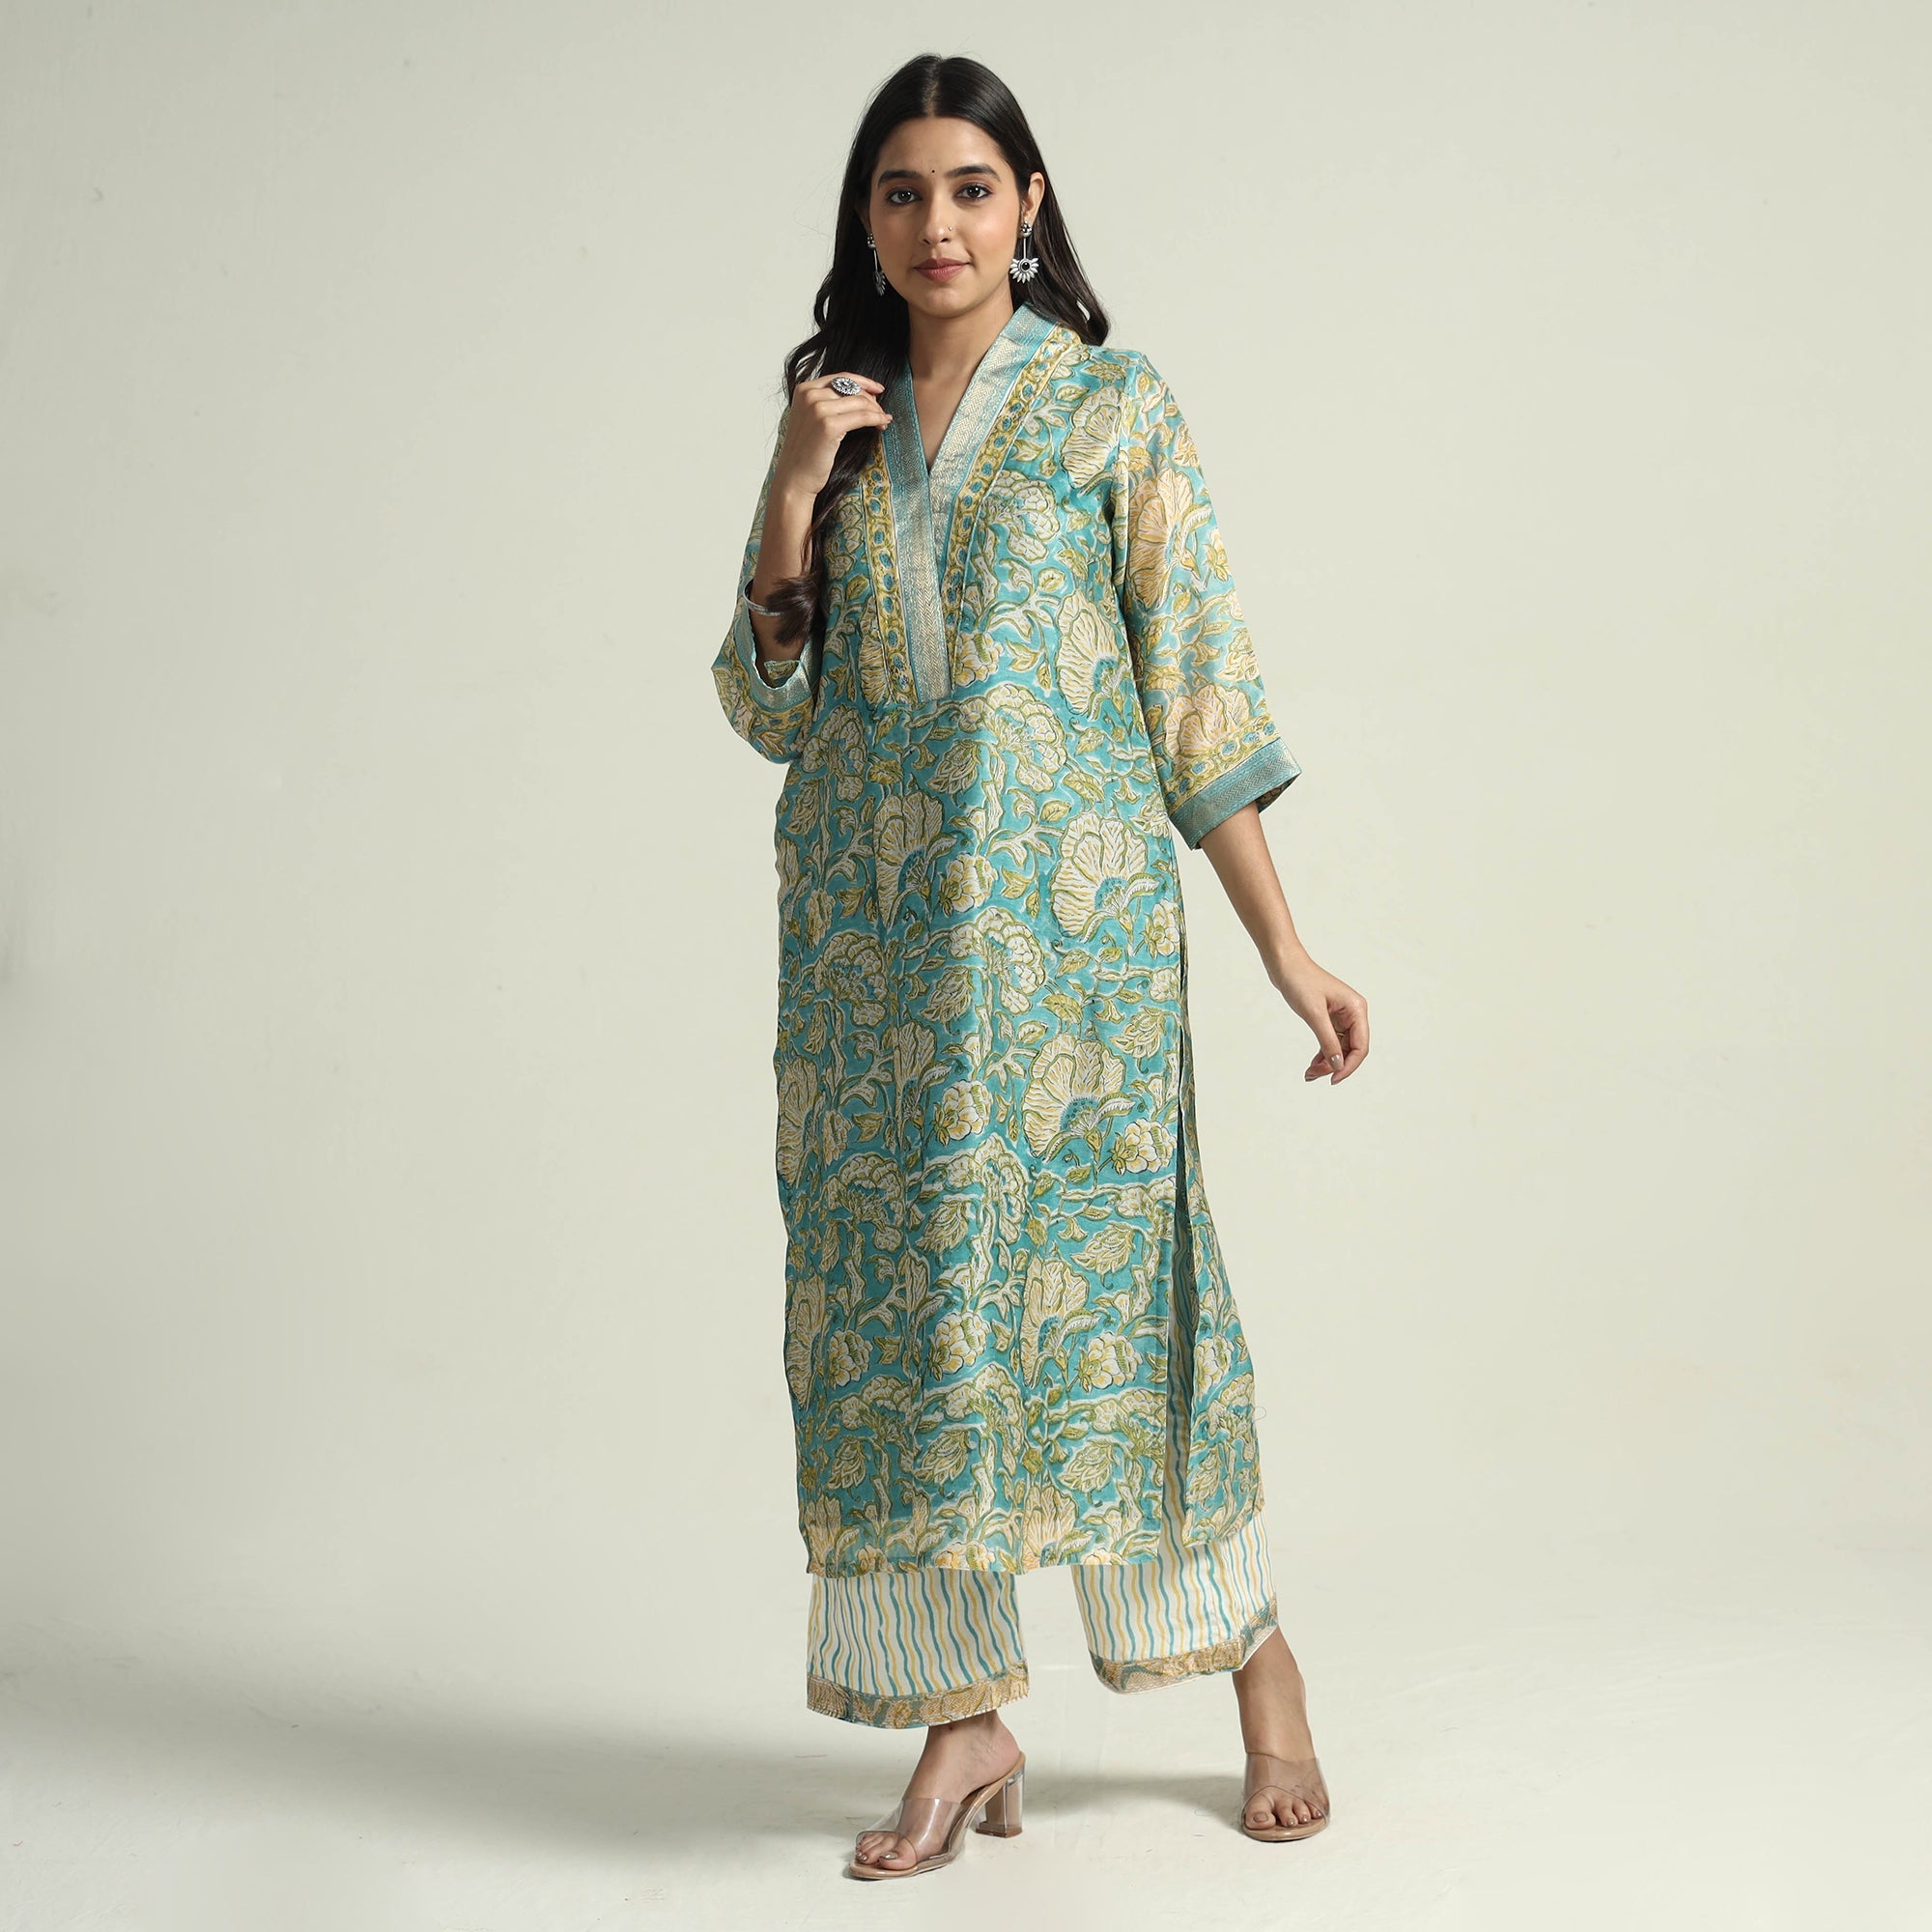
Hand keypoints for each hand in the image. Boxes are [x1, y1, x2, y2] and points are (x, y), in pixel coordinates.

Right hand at [774, 372, 892, 499]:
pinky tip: (883, 424)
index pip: (840, 377)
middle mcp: (810, 395)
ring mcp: (818, 409)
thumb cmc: (805, 453)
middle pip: (852, 389)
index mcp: (804, 390)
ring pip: (860, 402)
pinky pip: (862, 417)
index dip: (863, 382)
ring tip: (883, 421)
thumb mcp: (811, 419)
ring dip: (876, 411)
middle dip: (871, 400)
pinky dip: (876, 419)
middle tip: (882, 412)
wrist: (794, 477)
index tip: (877, 389)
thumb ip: (827, 403)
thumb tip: (861, 394)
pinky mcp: (829, 425)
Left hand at [1268, 949, 1368, 1084]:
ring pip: (1340, 1048)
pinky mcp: (1329, 1017)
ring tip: (1309, 1074)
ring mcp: (1341, 1015)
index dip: (1349, 1066)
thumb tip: (1338, 1065)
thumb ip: (1327, 1041)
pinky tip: (1312, 1064)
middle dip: (1334, 1065)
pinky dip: (1323, 1053)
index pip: (1360, 1046)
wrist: (1285, 965)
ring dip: (1327, 1062)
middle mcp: (1353, 1013)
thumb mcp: (1314, 1014)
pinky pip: (1330, 1041)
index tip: (1333, 1079)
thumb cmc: (1300, 982)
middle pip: (1350, 1049)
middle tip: (1313, 1076)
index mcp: (1356, 1009)